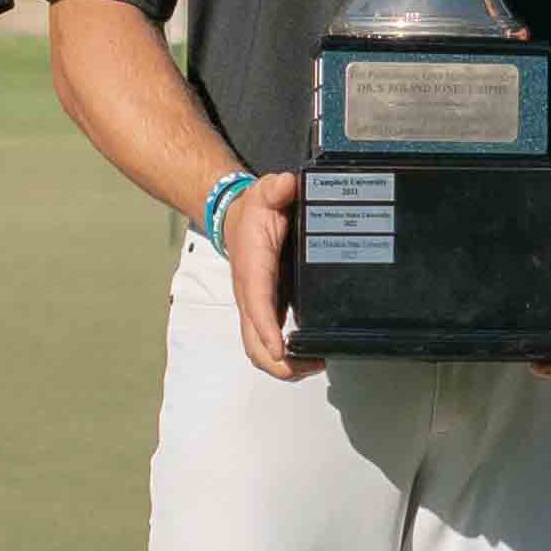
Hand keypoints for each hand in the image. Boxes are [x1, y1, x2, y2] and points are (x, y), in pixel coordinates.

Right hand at [217, 170, 314, 382]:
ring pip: (259, 347)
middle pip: (254, 341)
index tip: (281, 349)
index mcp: (253, 269)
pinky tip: (309, 356)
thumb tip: (287, 185)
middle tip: (310, 365)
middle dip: (277, 362)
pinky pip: (268, 341)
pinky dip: (285, 356)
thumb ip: (276, 189)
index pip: (257, 303)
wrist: (235, 218)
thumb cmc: (252, 212)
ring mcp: (256, 306)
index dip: (267, 328)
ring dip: (282, 365)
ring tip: (314, 365)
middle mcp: (251, 294)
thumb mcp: (265, 192)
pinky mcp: (264, 310)